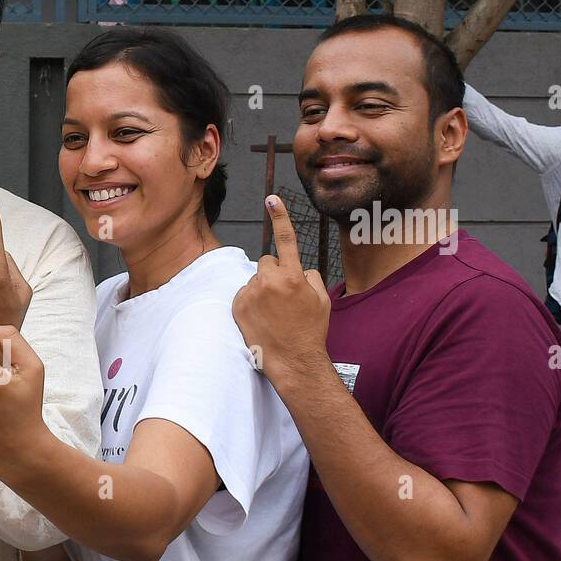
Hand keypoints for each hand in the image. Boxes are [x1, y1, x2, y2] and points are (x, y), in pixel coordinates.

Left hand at [231, 195, 331, 388]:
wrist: (293, 361)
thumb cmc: (310, 331)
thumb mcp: (322, 299)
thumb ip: (310, 276)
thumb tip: (298, 269)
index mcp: (294, 276)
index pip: (286, 239)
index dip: (280, 217)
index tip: (271, 199)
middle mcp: (270, 281)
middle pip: (267, 261)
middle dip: (274, 273)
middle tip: (283, 297)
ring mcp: (251, 294)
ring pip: (255, 279)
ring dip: (262, 289)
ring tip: (273, 313)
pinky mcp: (238, 306)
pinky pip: (244, 293)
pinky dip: (251, 302)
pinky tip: (261, 318)